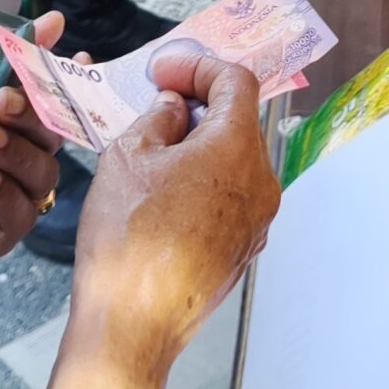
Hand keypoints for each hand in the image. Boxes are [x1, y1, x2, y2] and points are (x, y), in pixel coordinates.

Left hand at [0, 12, 68, 266]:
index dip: (69, 77)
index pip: (55, 96)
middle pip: (49, 131)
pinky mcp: (9, 229)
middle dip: (30, 113)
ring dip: (15, 152)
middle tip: (1, 101)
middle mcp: (32, 155)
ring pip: (40, 171)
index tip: (78, 55)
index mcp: (25, 123)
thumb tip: (50, 19)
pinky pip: (20, 211)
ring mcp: (25, 193)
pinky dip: (5, 192)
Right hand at [49, 52, 281, 388]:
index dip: (199, 66)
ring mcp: (257, 220)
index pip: (236, 81)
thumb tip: (175, 109)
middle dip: (199, 106)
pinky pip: (230, 197)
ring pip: (234, 162)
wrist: (133, 322)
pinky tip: (165, 192)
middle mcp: (261, 183)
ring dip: (200, 146)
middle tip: (158, 104)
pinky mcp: (244, 247)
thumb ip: (158, 118)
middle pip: (239, 122)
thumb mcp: (128, 155)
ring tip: (154, 153)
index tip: (168, 70)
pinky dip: (205, 182)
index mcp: (237, 149)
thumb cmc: (128, 241)